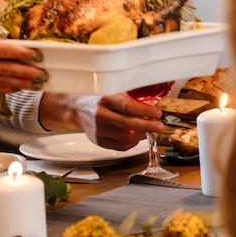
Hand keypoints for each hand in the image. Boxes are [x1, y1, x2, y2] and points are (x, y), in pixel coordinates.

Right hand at [0, 16, 44, 92]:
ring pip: (2, 81)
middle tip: (45, 74)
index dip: (24, 53)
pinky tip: (16, 88)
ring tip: (37, 84)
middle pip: (7, 70)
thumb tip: (4, 32)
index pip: (5, 52)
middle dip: (28, 73)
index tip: (38, 54)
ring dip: (21, 83)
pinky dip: (6, 88)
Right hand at [41, 93, 163, 150]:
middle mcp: (101, 115)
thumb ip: (128, 97)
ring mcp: (99, 130)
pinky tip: (137, 138)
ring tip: (149, 131)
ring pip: (125, 138)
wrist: (76, 108)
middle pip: (128, 124)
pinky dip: (131, 144)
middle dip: (148, 126)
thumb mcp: (111, 90)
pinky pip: (119, 146)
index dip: (145, 111)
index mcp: (105, 99)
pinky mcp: (98, 140)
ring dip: (141, 136)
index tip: (157, 112)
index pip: (128, 106)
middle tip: (159, 126)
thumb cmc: (97, 98)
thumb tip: (152, 102)